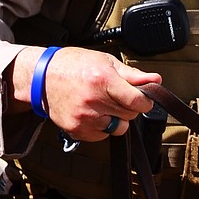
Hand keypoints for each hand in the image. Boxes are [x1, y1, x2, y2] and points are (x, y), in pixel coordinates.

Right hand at [10, 45, 163, 140]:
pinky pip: (103, 136)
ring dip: (115, 119)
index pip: (138, 101)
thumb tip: (156, 80)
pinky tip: (91, 113)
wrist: (42, 76)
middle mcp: (93, 100)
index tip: (142, 98)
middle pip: (130, 115)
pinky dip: (101, 127)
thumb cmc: (75, 66)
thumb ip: (132, 75)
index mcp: (103, 80)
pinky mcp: (77, 130)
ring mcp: (84, 117)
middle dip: (128, 107)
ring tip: (101, 104)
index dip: (144, 101)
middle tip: (114, 96)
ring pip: (118, 128)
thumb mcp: (105, 62)